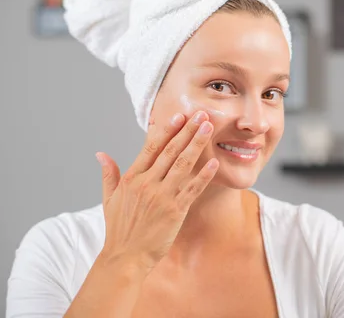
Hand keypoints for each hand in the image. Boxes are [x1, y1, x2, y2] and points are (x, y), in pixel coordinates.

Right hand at [95, 111, 218, 272]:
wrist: (125, 257)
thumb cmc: (119, 228)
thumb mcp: (108, 199)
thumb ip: (108, 174)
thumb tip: (101, 154)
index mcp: (132, 178)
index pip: (151, 148)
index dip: (167, 130)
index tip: (178, 116)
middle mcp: (147, 184)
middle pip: (170, 151)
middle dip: (187, 130)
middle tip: (201, 114)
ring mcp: (162, 196)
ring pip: (183, 165)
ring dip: (197, 144)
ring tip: (208, 128)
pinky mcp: (175, 211)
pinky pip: (192, 189)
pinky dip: (204, 175)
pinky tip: (214, 162)